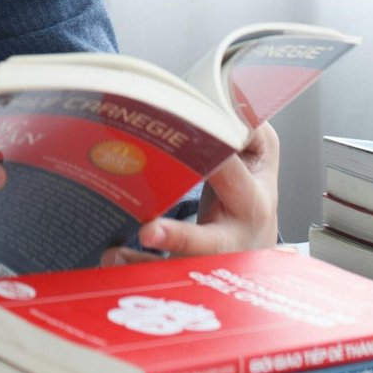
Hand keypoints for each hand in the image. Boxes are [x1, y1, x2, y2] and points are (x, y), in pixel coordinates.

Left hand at [100, 121, 280, 265]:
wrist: (257, 245)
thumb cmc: (249, 193)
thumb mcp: (260, 156)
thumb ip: (248, 123)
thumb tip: (231, 93)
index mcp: (252, 200)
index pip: (230, 176)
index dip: (212, 162)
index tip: (188, 150)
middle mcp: (232, 238)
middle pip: (209, 243)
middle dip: (180, 238)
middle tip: (148, 230)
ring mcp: (208, 262)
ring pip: (177, 270)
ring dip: (145, 263)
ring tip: (115, 253)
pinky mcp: (186, 273)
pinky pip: (158, 278)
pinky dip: (133, 268)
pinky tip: (112, 256)